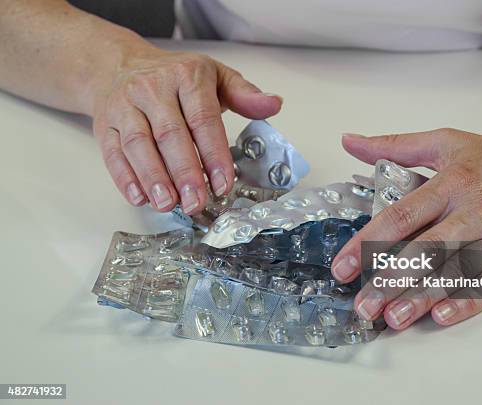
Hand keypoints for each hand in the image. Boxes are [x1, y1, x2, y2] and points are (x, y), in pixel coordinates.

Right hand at [91, 47, 281, 213]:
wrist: (120, 65)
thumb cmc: (175, 77)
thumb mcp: (215, 76)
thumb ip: (245, 95)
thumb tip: (274, 104)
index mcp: (186, 76)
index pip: (203, 118)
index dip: (214, 153)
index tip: (223, 183)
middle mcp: (152, 89)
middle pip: (169, 134)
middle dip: (184, 173)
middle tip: (197, 202)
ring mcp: (124, 106)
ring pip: (138, 145)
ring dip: (154, 178)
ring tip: (169, 204)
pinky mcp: (105, 123)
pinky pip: (112, 152)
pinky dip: (125, 177)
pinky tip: (140, 197)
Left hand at [332, 127, 481, 328]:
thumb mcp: (447, 142)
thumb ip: (395, 146)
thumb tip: (351, 142)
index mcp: (452, 182)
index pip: (401, 216)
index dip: (367, 243)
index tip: (342, 266)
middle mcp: (474, 211)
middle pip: (425, 251)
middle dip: (389, 280)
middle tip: (363, 304)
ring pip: (455, 272)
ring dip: (421, 298)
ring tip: (392, 318)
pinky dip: (466, 302)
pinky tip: (441, 316)